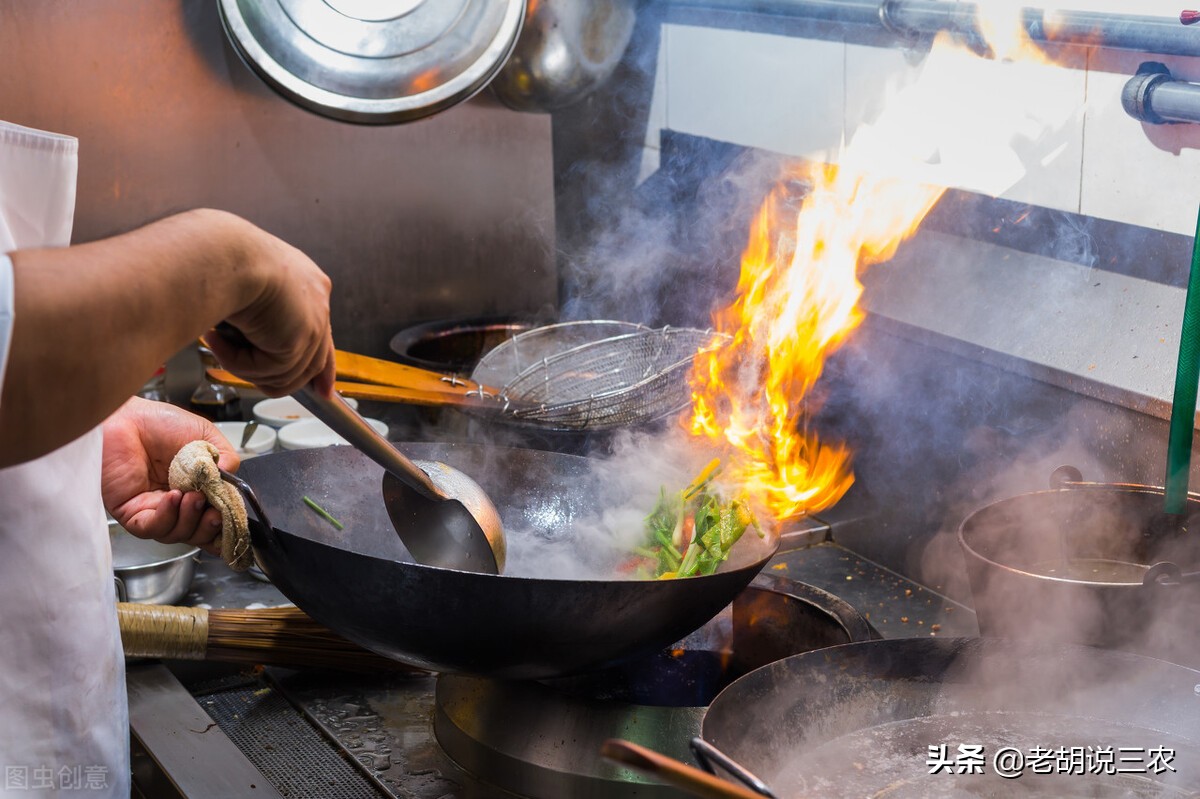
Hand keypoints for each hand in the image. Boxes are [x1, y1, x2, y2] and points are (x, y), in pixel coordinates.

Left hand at [101, 397, 240, 555]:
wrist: (127, 418)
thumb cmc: (160, 423)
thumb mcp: (206, 436)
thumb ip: (227, 458)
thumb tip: (232, 483)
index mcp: (194, 487)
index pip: (212, 516)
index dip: (224, 523)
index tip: (231, 516)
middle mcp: (174, 502)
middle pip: (196, 533)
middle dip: (209, 528)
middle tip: (216, 513)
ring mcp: (153, 509)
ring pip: (175, 534)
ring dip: (189, 520)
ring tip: (193, 497)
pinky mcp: (130, 512)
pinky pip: (151, 527)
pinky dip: (167, 517)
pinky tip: (173, 497)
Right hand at [203, 214, 335, 396]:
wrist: (219, 252)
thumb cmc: (219, 259)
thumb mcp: (242, 288)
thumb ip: (257, 318)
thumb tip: (244, 344)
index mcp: (307, 283)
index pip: (323, 334)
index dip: (321, 367)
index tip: (321, 390)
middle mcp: (317, 300)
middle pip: (314, 361)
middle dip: (287, 380)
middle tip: (254, 380)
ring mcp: (314, 320)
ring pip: (285, 373)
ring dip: (246, 366)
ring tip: (218, 344)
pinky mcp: (301, 339)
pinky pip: (268, 372)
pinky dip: (237, 363)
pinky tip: (218, 340)